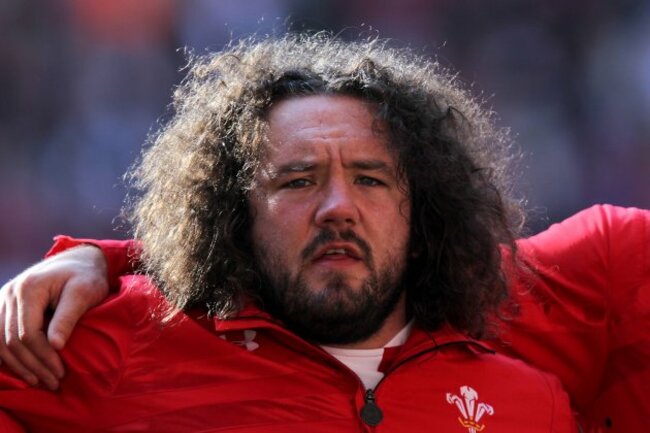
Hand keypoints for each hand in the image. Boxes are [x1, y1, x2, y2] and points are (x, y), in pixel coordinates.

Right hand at [0, 245, 108, 389]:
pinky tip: (25, 370)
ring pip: (0, 342)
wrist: (79, 261)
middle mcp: (10, 293)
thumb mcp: (84, 292)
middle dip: (33, 365)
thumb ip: (68, 317)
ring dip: (19, 365)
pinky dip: (9, 356)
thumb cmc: (86, 276)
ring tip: (41, 380)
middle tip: (54, 382)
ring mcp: (3, 299)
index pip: (28, 333)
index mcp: (28, 288)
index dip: (43, 357)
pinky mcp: (4, 307)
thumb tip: (55, 345)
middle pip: (12, 341)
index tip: (60, 372)